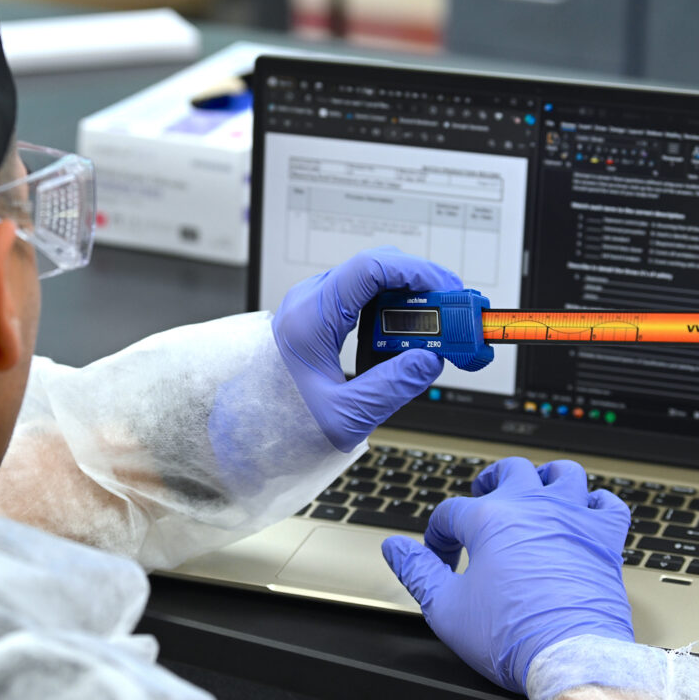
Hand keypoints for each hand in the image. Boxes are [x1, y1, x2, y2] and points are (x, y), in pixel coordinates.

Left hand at [272, 247, 461, 451]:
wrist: (245, 431)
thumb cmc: (279, 424)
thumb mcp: (344, 416)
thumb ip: (392, 387)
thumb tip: (430, 360)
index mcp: (309, 319)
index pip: (370, 268)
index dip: (416, 272)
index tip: (448, 291)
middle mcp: (307, 303)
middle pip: (374, 268)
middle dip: (420, 283)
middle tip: (453, 309)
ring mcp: (310, 307)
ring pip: (368, 280)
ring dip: (407, 294)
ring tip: (437, 322)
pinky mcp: (315, 318)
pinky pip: (359, 297)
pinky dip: (389, 306)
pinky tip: (409, 330)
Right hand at [381, 458, 633, 693]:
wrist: (570, 658)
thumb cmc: (510, 636)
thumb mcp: (444, 608)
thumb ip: (416, 571)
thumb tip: (394, 548)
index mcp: (490, 521)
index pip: (451, 513)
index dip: (438, 535)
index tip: (440, 560)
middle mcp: (532, 509)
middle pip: (509, 471)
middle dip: (489, 481)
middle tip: (481, 493)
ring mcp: (572, 520)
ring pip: (562, 473)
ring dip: (544, 476)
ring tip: (534, 487)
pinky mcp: (605, 539)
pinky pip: (608, 503)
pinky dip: (595, 502)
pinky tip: (585, 512)